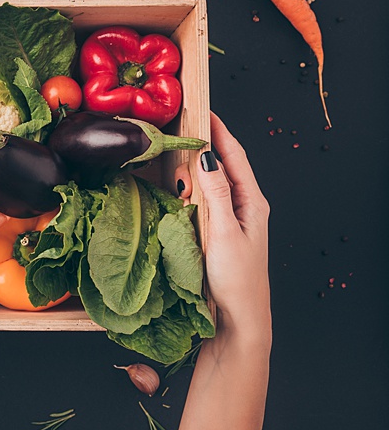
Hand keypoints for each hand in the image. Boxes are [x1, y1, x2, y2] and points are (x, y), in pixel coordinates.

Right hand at [174, 112, 270, 338]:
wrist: (238, 320)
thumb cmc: (237, 280)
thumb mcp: (224, 233)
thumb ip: (217, 194)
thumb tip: (207, 158)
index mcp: (253, 202)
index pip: (235, 156)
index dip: (220, 131)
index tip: (204, 109)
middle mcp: (244, 207)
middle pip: (223, 166)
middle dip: (205, 146)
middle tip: (183, 129)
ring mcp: (230, 220)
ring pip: (210, 185)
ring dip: (195, 170)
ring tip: (177, 156)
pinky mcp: (216, 233)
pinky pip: (202, 203)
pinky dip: (189, 192)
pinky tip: (176, 192)